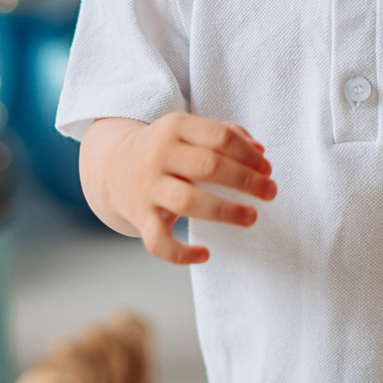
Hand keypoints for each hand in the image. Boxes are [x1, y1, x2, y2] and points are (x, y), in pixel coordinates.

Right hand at [86, 114, 275, 264]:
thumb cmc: (166, 149)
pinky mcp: (140, 217)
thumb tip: (260, 151)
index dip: (249, 155)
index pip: (220, 137)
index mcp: (175, 127)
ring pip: (188, 201)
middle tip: (270, 193)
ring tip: (251, 217)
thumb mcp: (189, 130)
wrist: (111, 166)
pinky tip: (204, 254)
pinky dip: (182, 253)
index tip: (267, 170)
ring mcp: (148, 188)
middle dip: (246, 181)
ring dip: (225, 211)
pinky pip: (158, 241)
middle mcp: (159, 156)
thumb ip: (226, 134)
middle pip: (209, 166)